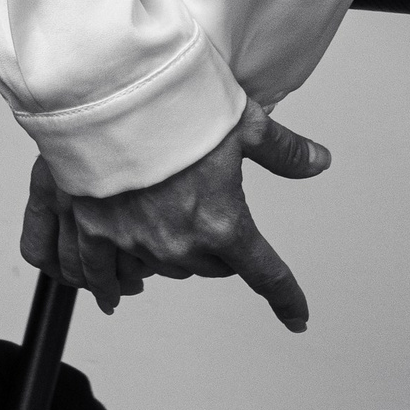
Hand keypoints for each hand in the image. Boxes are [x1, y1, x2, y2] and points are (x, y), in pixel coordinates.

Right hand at [20, 97, 330, 330]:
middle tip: (210, 215)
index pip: (265, 274)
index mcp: (221, 224)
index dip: (286, 299)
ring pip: (155, 274)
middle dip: (215, 252)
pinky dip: (103, 283)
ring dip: (162, 265)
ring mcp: (129, 243)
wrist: (111, 90)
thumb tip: (320, 161)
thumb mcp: (245, 121)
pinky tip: (105, 292)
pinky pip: (95, 275)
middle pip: (208, 269)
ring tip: (158, 255)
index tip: (297, 318)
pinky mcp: (89, 231)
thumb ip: (283, 151)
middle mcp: (176, 244)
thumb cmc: (179, 102)